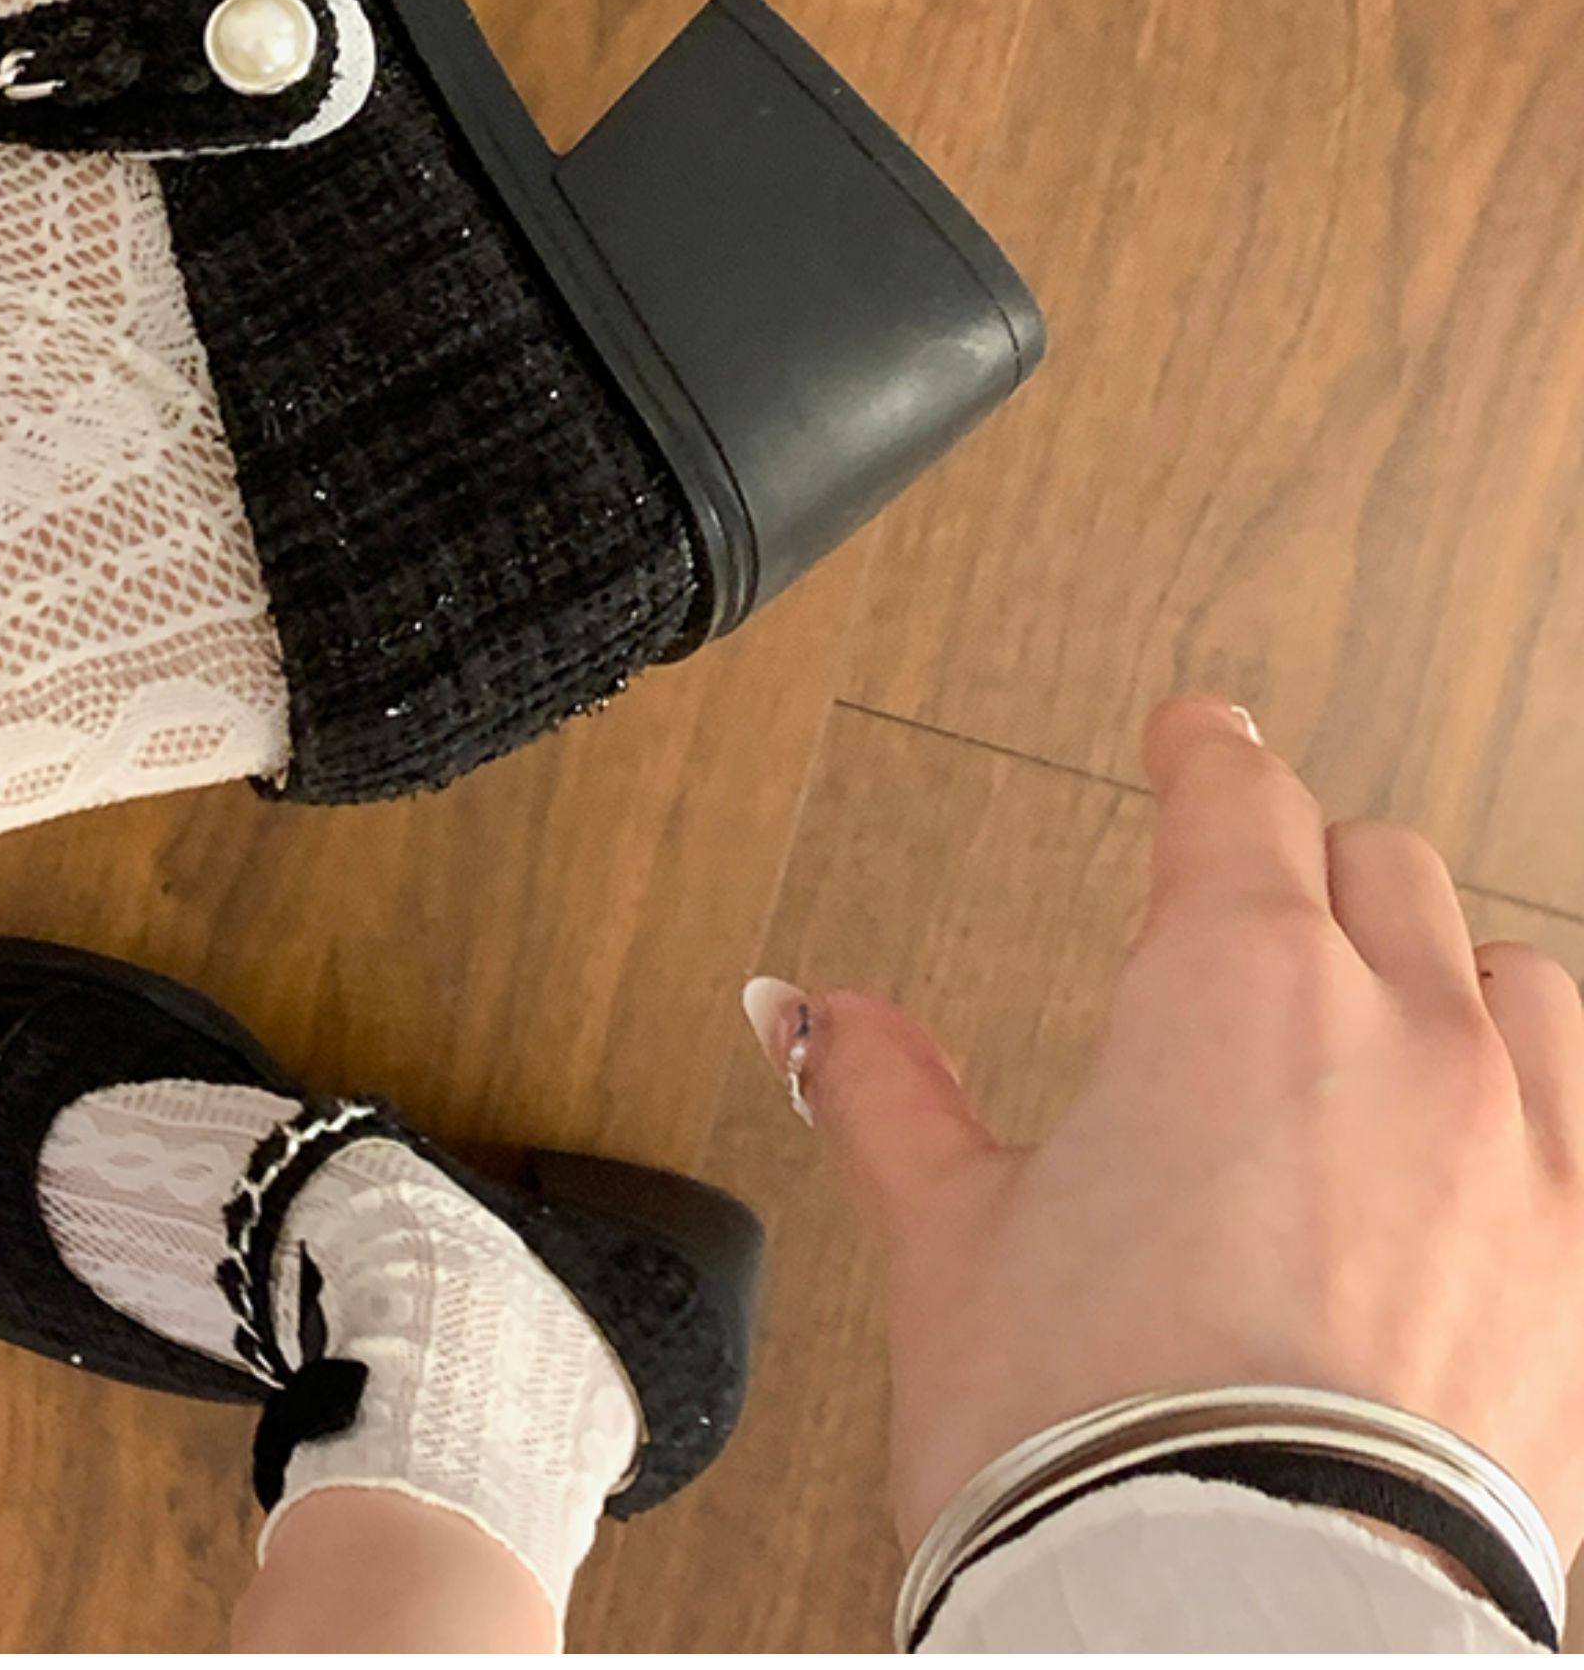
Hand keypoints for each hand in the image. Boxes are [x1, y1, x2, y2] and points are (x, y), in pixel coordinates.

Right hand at [747, 697, 1583, 1558]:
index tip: (1197, 738)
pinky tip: (1509, 1155)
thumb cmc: (1094, 1442)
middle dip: (1311, 874)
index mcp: (1232, 982)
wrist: (1232, 1626)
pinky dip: (1548, 1113)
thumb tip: (809, 1016)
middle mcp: (1398, 1034)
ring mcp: (1522, 1151)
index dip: (1207, 753)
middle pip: (1381, 869)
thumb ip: (891, 1099)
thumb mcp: (953, 1246)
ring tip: (1394, 1035)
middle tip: (1262, 910)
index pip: (1235, 798)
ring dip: (1448, 985)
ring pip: (1516, 980)